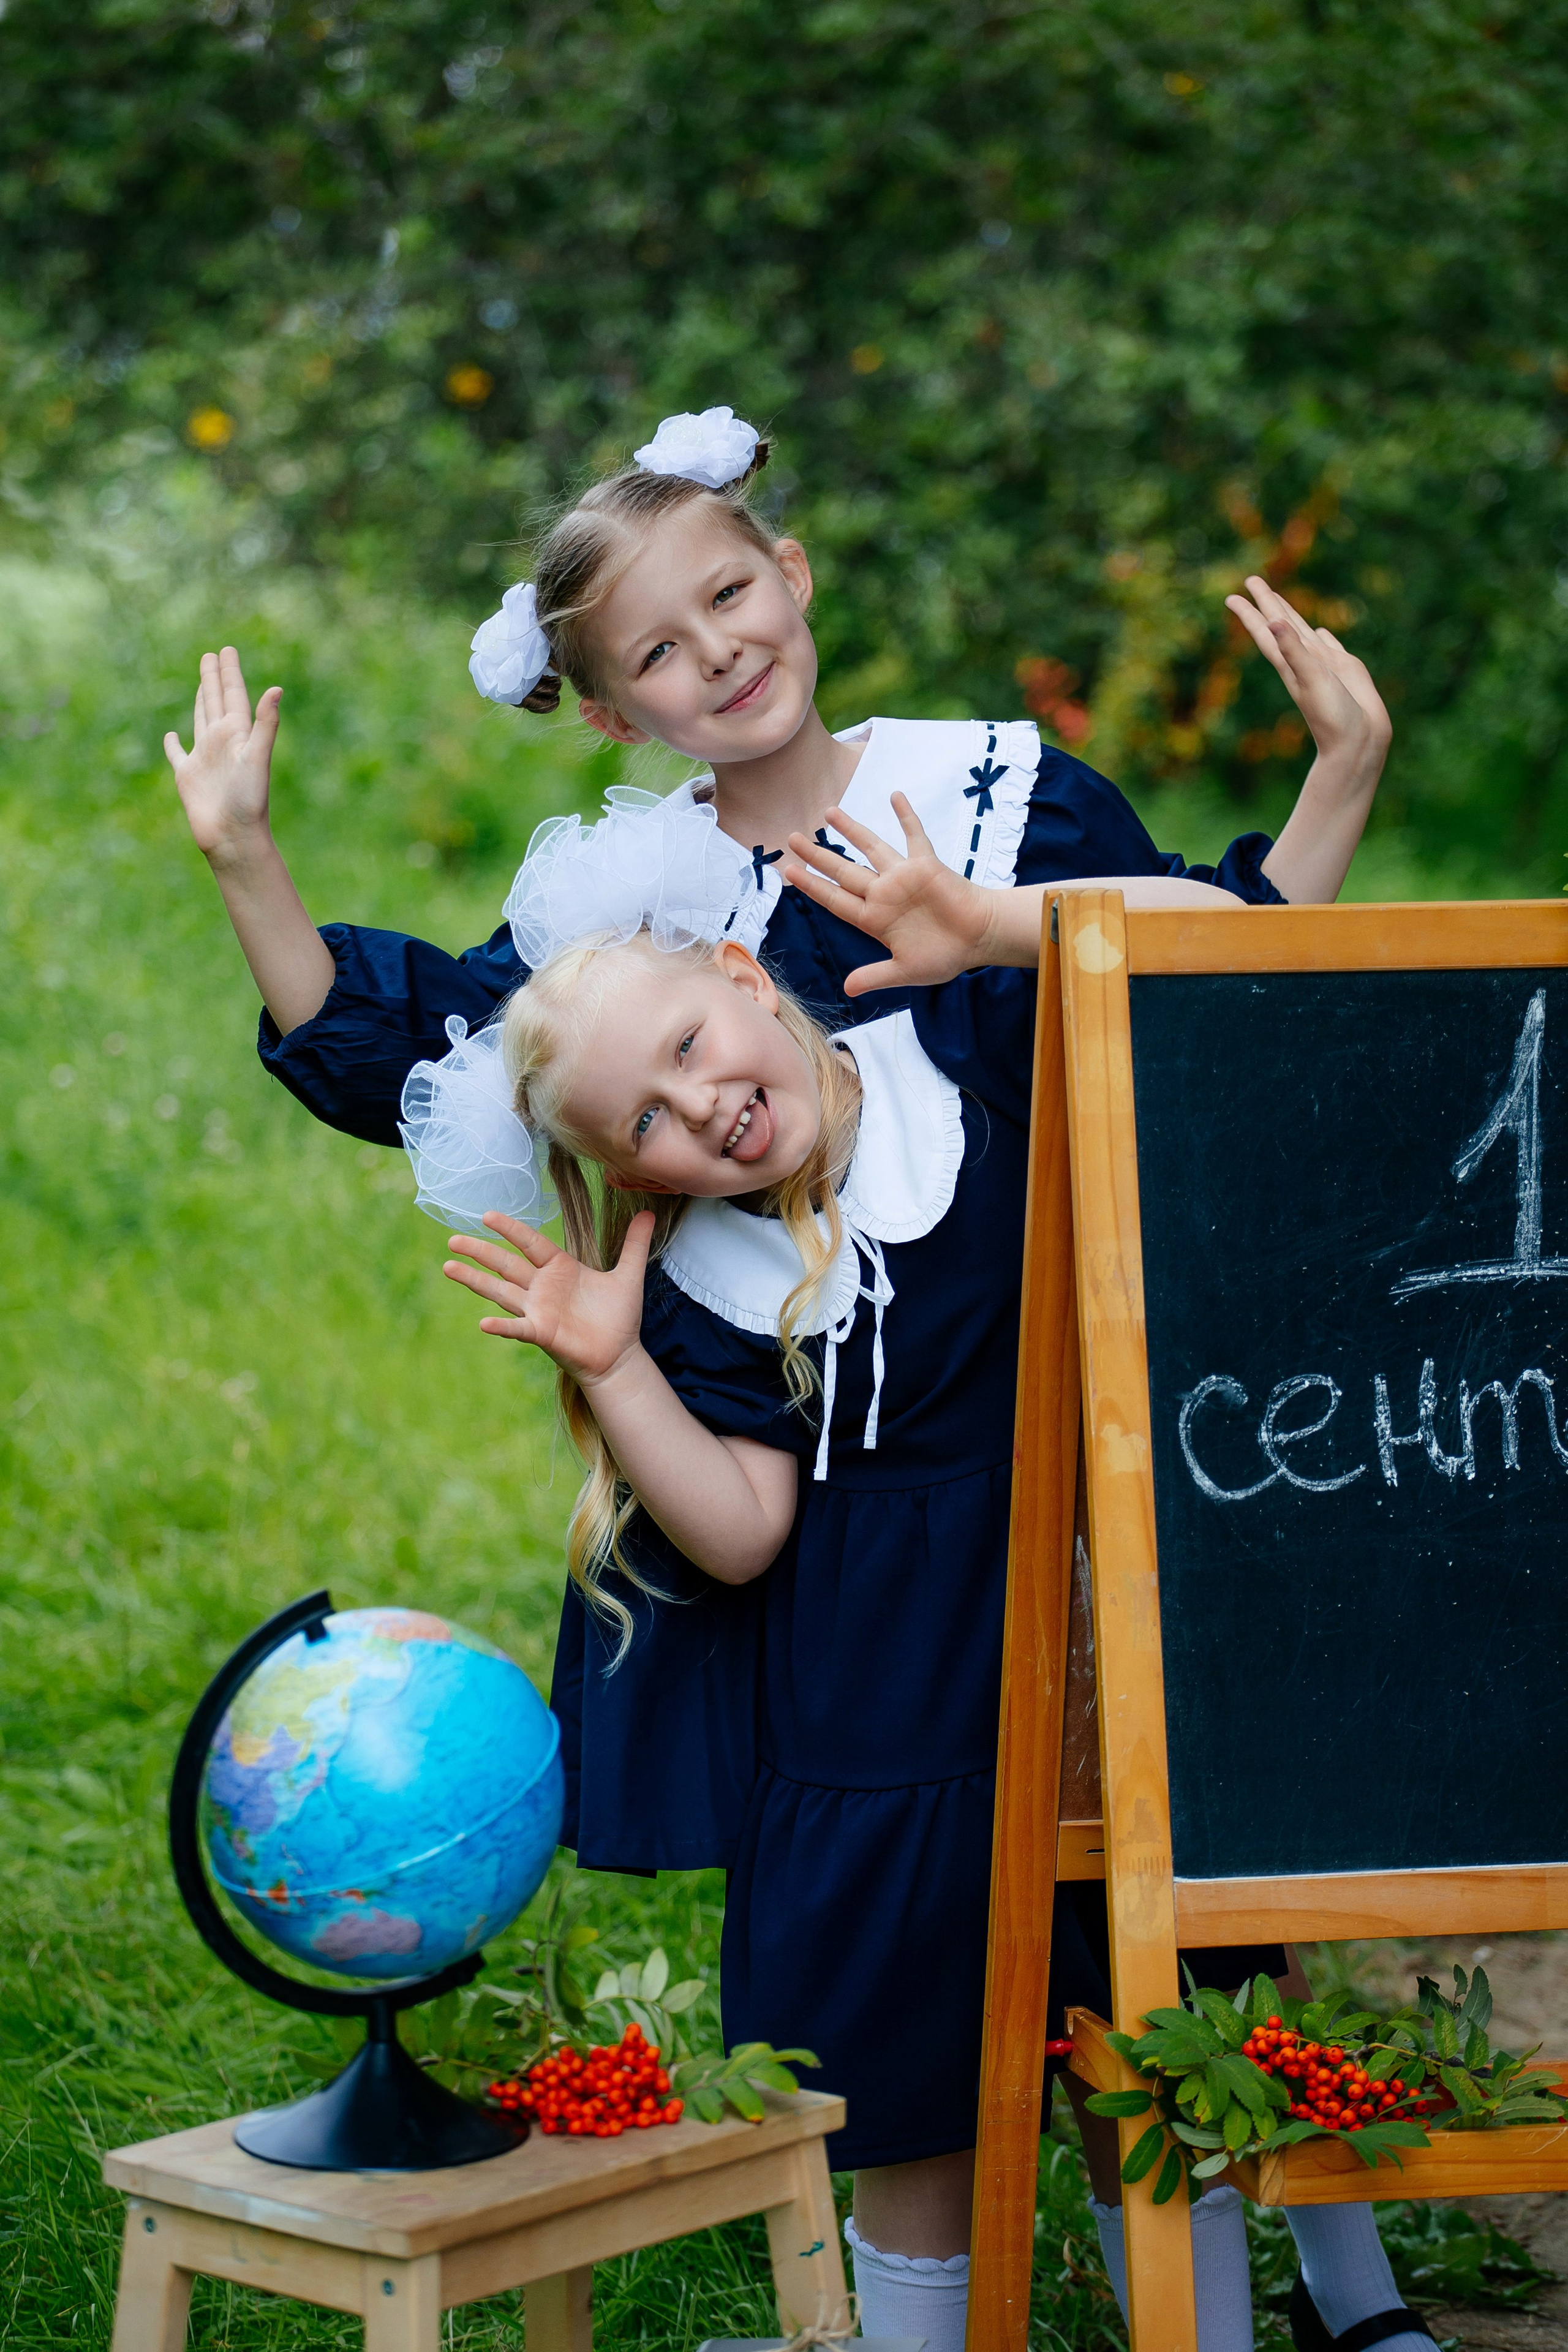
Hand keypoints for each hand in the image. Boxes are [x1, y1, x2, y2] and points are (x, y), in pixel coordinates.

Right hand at [163, 646, 282, 866]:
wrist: (234, 838)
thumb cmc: (248, 801)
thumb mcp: (258, 757)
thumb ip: (266, 724)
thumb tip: (277, 688)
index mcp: (237, 734)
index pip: (233, 695)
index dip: (229, 672)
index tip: (226, 649)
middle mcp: (221, 742)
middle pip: (216, 701)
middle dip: (214, 677)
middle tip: (212, 654)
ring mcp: (204, 758)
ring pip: (200, 719)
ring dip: (201, 700)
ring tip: (202, 682)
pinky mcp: (187, 776)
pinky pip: (177, 754)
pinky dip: (172, 744)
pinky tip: (171, 735)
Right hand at [443, 1209, 654, 1387]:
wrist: (620, 1355)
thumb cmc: (618, 1317)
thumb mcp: (629, 1275)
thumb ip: (634, 1244)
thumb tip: (649, 1213)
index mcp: (559, 1268)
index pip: (530, 1242)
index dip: (511, 1229)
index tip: (487, 1215)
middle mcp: (542, 1287)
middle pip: (505, 1264)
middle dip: (479, 1251)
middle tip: (452, 1239)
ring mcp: (537, 1310)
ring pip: (500, 1291)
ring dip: (474, 1280)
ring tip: (447, 1267)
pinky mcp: (541, 1333)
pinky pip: (517, 1328)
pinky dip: (501, 1326)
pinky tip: (483, 1323)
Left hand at [780, 794, 991, 995]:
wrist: (980, 938)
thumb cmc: (946, 955)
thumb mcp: (906, 971)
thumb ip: (876, 976)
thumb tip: (847, 990)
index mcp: (875, 919)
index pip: (835, 899)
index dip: (812, 886)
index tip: (789, 871)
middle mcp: (883, 894)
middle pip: (843, 870)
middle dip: (817, 855)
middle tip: (791, 838)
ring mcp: (903, 877)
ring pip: (871, 848)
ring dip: (851, 830)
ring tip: (828, 811)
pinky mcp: (926, 865)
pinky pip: (914, 835)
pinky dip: (906, 816)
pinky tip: (895, 795)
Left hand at [1225, 576, 1390, 784]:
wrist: (1358, 744)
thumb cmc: (1332, 716)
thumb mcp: (1311, 679)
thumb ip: (1293, 650)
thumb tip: (1272, 622)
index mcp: (1291, 664)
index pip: (1266, 631)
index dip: (1250, 613)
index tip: (1232, 595)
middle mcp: (1304, 662)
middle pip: (1280, 625)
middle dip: (1267, 604)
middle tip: (1251, 581)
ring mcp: (1325, 666)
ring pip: (1303, 633)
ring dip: (1290, 617)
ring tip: (1278, 600)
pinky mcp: (1346, 670)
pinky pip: (1330, 647)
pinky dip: (1324, 637)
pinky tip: (1320, 632)